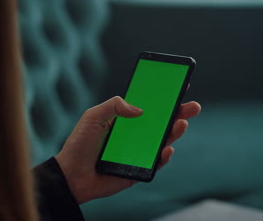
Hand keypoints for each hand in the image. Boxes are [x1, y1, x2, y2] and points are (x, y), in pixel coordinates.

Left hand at [55, 96, 200, 203]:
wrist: (70, 175)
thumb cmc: (79, 144)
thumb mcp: (92, 117)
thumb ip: (114, 105)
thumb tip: (140, 109)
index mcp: (124, 120)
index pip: (149, 107)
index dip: (164, 99)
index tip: (179, 87)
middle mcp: (134, 135)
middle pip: (162, 123)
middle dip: (179, 113)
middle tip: (192, 106)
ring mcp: (138, 153)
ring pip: (163, 141)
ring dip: (175, 132)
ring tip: (182, 123)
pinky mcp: (139, 171)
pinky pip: (156, 163)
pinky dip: (164, 156)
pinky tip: (167, 148)